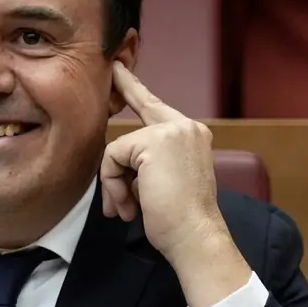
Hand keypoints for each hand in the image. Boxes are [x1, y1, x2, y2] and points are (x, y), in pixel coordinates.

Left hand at [101, 63, 250, 306]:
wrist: (196, 237)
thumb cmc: (180, 221)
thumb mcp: (163, 181)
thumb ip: (146, 163)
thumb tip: (118, 163)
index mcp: (191, 135)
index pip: (156, 106)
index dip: (134, 88)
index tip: (118, 70)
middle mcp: (185, 126)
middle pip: (138, 112)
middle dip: (125, 99)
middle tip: (112, 73)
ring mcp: (172, 131)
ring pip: (119, 147)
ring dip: (115, 183)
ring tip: (129, 208)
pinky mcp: (154, 141)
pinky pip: (113, 157)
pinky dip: (114, 185)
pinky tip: (131, 205)